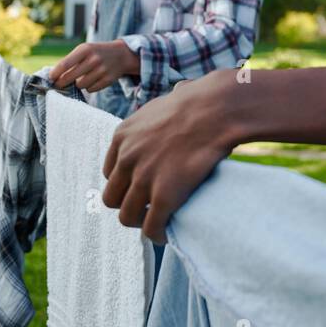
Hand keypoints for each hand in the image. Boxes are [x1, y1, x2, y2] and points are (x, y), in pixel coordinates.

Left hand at [50, 40, 140, 91]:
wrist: (121, 55)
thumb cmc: (95, 53)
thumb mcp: (84, 50)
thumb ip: (70, 61)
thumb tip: (53, 77)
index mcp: (85, 49)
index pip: (65, 64)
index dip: (55, 73)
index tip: (50, 78)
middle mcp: (94, 59)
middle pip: (71, 78)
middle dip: (62, 83)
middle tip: (59, 84)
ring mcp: (102, 70)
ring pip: (80, 85)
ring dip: (78, 84)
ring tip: (82, 78)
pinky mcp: (108, 80)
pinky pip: (90, 90)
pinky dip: (89, 87)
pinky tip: (93, 80)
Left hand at [101, 68, 240, 242]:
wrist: (216, 109)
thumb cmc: (200, 101)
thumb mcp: (164, 102)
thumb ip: (160, 111)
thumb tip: (179, 92)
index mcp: (123, 136)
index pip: (109, 172)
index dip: (125, 183)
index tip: (140, 188)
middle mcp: (127, 158)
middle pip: (112, 197)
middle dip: (128, 204)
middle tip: (147, 207)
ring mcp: (143, 178)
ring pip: (126, 216)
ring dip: (140, 222)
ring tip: (156, 222)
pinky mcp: (164, 195)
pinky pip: (151, 226)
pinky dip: (157, 234)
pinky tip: (166, 234)